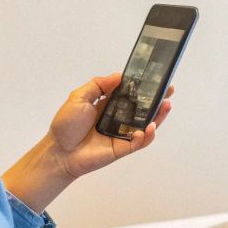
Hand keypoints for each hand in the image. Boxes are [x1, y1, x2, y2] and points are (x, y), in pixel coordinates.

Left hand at [1, 74, 174, 213]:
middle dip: (157, 99)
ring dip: (158, 116)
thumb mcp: (78, 98)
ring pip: (145, 125)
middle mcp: (118, 119)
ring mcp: (121, 134)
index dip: (142, 86)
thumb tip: (118, 75)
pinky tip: (149, 127)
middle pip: (142, 108)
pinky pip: (139, 142)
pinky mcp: (122, 148)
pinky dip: (146, 135)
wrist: (59, 152)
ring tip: (166, 105)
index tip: (154, 78)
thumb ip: (98, 85)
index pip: (130, 94)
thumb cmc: (66, 126)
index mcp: (108, 105)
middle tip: (168, 90)